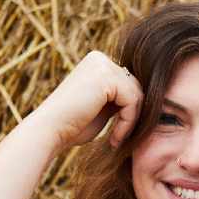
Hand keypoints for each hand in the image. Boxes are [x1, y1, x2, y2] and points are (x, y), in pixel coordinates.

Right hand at [28, 50, 143, 152]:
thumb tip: (148, 100)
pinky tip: (114, 137)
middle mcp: (100, 59)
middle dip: (133, 115)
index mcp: (97, 63)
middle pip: (136, 88)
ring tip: (116, 139)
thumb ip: (119, 99)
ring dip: (131, 121)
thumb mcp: (102, 107)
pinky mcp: (106, 77)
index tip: (119, 133)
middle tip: (120, 138)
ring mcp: (102, 65)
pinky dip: (128, 123)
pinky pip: (133, 101)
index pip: (129, 85)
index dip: (129, 111)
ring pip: (137, 95)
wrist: (50, 130)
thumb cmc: (73, 126)